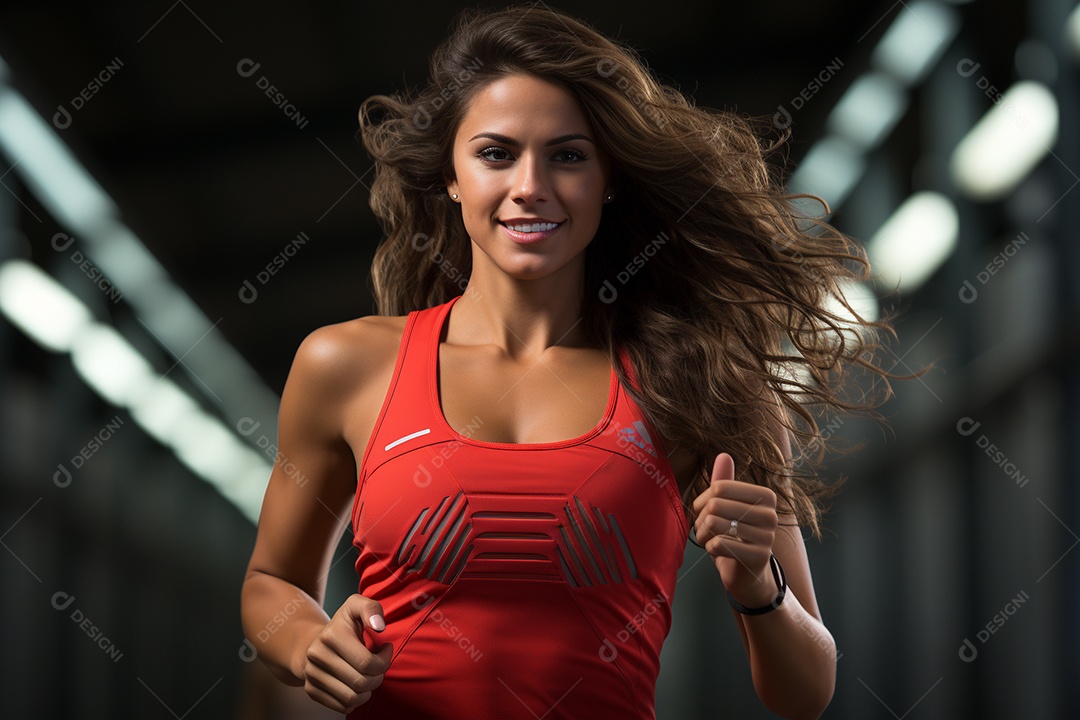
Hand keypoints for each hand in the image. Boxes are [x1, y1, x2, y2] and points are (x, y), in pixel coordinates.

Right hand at [302, 594, 392, 712]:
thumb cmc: (342, 626)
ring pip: (352, 698)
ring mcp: (311, 675)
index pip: (367, 662)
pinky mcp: (311, 690)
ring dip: (368, 691)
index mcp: (330, 636)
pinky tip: (357, 685)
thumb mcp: (356, 607)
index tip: (386, 649)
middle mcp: (317, 656)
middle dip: (378, 677)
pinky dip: (356, 700)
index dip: (384, 660)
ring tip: (369, 677)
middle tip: (379, 666)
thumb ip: (371, 609)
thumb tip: (379, 626)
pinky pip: (342, 706)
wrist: (312, 643)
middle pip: (361, 682)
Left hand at [691, 453, 779, 607]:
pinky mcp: (759, 558)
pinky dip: (710, 548)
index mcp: (766, 495)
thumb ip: (724, 482)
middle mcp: (771, 514)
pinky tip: (717, 551)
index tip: (702, 512)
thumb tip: (724, 455)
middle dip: (700, 519)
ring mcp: (768, 537)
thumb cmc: (734, 535)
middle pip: (715, 505)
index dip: (702, 501)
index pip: (719, 487)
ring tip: (709, 539)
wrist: (747, 573)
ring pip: (714, 525)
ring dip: (703, 535)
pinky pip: (719, 545)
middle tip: (704, 530)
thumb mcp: (727, 507)